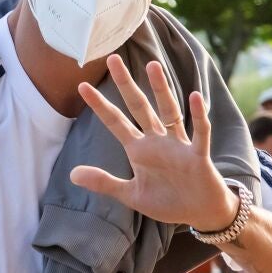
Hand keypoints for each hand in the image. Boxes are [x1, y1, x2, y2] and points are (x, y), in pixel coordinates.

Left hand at [70, 55, 238, 230]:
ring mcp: (178, 146)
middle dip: (126, 84)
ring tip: (153, 65)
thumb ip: (104, 183)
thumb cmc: (166, 201)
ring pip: (169, 111)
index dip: (100, 105)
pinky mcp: (198, 156)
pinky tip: (196, 97)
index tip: (82, 86)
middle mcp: (157, 141)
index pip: (115, 122)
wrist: (198, 214)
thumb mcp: (130, 195)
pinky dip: (199, 116)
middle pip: (139, 107)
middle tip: (112, 58)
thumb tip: (72, 175)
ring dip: (162, 89)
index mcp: (139, 149)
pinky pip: (200, 133)